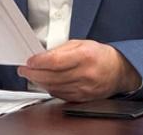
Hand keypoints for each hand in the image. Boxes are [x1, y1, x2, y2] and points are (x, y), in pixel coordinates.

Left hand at [17, 40, 140, 101]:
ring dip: (39, 82)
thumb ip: (61, 49)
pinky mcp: (82, 98)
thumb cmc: (100, 55)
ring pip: (54, 87)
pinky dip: (49, 89)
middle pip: (52, 76)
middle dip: (33, 73)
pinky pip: (60, 95)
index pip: (55, 61)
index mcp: (85, 56)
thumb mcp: (81, 43)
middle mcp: (85, 74)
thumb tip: (42, 55)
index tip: (29, 61)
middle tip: (24, 69)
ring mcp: (84, 88)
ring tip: (32, 75)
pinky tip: (45, 83)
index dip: (39, 62)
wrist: (118, 71)